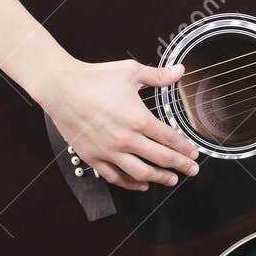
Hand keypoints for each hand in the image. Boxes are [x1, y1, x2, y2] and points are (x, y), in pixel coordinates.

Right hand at [42, 57, 199, 191]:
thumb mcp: (130, 71)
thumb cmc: (94, 78)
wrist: (60, 87)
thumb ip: (158, 76)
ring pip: (141, 173)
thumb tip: (181, 70)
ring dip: (159, 178)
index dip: (185, 149)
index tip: (194, 154)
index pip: (170, 139)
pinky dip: (131, 184)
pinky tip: (141, 184)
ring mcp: (108, 151)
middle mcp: (125, 139)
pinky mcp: (93, 157)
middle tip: (192, 170)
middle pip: (161, 159)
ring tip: (171, 180)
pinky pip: (115, 177)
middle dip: (181, 166)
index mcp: (138, 118)